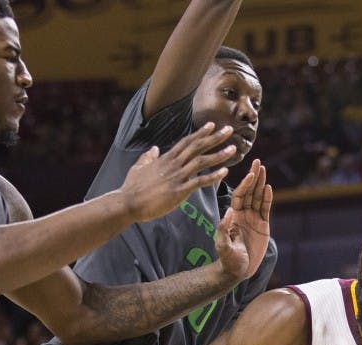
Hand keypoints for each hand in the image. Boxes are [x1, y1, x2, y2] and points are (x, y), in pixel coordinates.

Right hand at [120, 123, 234, 221]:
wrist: (128, 202)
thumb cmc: (132, 187)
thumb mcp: (138, 167)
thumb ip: (147, 157)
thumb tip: (153, 149)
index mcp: (165, 159)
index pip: (186, 142)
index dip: (200, 133)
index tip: (212, 125)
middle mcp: (173, 164)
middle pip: (197, 147)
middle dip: (215, 137)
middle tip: (229, 129)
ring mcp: (177, 177)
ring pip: (202, 161)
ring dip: (219, 154)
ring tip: (233, 148)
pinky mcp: (179, 191)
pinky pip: (200, 181)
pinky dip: (213, 176)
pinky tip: (225, 172)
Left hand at [214, 160, 272, 280]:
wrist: (239, 270)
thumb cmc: (228, 260)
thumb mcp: (222, 245)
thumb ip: (224, 229)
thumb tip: (229, 210)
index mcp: (233, 216)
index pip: (240, 195)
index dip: (245, 184)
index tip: (250, 174)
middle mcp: (243, 214)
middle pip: (249, 191)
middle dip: (253, 177)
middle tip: (257, 162)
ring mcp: (254, 218)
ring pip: (258, 197)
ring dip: (261, 183)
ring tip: (263, 169)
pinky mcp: (263, 225)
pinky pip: (266, 208)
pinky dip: (268, 198)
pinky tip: (269, 187)